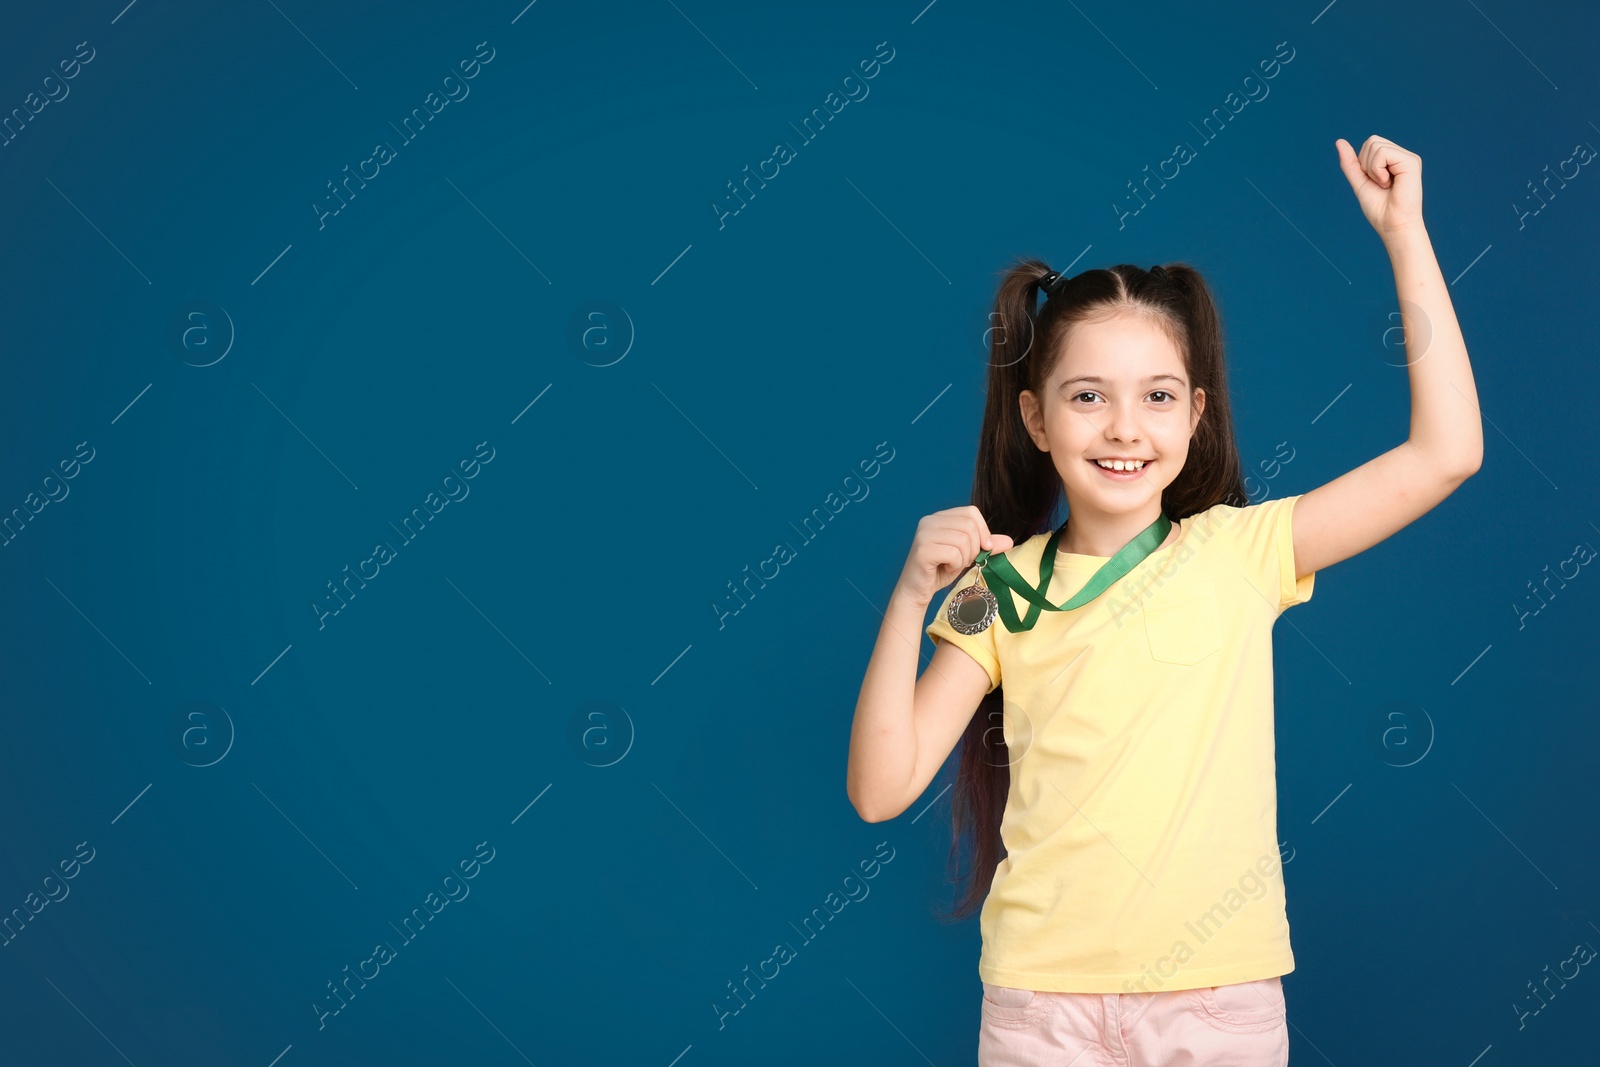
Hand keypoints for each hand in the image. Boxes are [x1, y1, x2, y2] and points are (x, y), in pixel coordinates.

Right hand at [895, 506, 1013, 607]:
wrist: (917, 591)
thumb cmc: (940, 571)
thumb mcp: (967, 555)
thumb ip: (985, 546)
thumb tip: (1009, 541)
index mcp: (940, 517)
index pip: (971, 512)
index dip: (983, 531)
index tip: (984, 549)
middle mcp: (929, 521)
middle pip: (969, 525)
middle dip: (974, 548)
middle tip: (962, 560)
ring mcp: (924, 534)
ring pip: (963, 540)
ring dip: (964, 559)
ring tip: (952, 565)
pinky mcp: (923, 550)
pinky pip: (954, 553)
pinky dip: (955, 565)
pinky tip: (945, 569)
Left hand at [1336, 135, 1423, 240]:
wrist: (1392, 225)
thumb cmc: (1379, 208)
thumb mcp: (1359, 181)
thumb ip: (1350, 163)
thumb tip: (1339, 141)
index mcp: (1392, 159)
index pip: (1369, 144)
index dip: (1362, 163)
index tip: (1374, 182)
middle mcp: (1402, 155)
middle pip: (1372, 141)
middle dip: (1366, 165)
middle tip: (1380, 183)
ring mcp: (1408, 157)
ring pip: (1376, 146)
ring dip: (1372, 169)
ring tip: (1385, 184)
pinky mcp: (1412, 161)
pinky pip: (1383, 153)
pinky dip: (1378, 170)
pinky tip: (1388, 183)